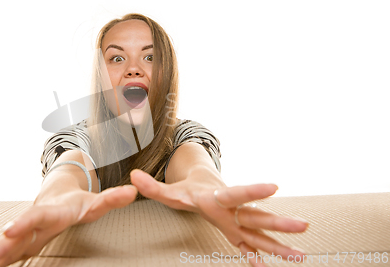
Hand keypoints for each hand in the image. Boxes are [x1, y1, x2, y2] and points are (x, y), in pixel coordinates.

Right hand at [0, 185, 137, 266]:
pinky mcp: (23, 241)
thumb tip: (134, 191)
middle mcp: (36, 221)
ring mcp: (28, 232)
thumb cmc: (77, 201)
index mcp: (52, 212)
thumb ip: (113, 198)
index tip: (8, 231)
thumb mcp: (96, 201)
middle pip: (17, 234)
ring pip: (8, 245)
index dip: (24, 224)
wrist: (57, 191)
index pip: (38, 217)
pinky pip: (8, 252)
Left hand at [130, 167, 308, 266]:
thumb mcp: (168, 190)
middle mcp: (232, 210)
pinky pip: (252, 245)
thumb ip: (151, 186)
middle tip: (303, 226)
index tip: (275, 186)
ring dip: (280, 243)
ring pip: (261, 231)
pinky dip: (263, 256)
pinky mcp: (238, 231)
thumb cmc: (187, 189)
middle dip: (279, 221)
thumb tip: (132, 176)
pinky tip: (279, 266)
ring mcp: (238, 221)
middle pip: (257, 215)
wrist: (205, 184)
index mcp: (217, 198)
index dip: (253, 190)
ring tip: (301, 256)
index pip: (236, 193)